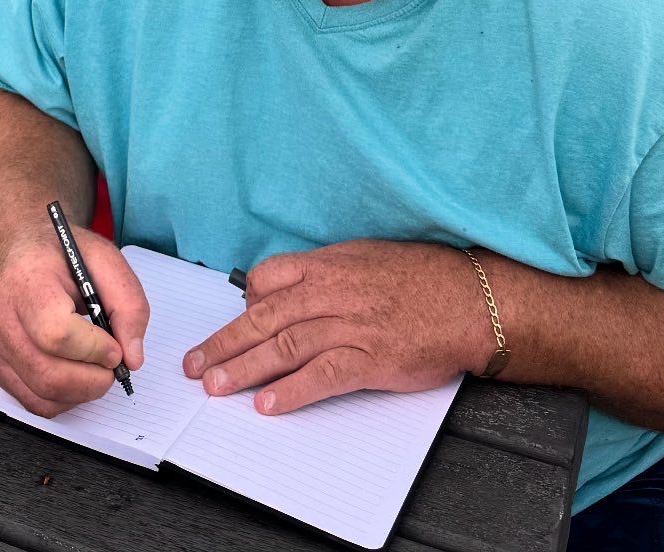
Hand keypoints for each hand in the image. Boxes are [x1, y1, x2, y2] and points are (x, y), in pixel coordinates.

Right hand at [0, 226, 149, 417]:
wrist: (13, 253)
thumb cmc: (57, 255)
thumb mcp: (103, 259)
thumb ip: (127, 303)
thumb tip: (132, 357)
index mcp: (28, 283)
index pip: (57, 334)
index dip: (94, 348)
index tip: (115, 346)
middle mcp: (3, 319)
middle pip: (49, 375)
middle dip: (94, 379)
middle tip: (112, 363)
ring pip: (43, 396)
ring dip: (82, 392)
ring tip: (96, 368)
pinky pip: (34, 403)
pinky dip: (64, 399)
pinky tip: (76, 376)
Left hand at [182, 240, 490, 414]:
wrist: (469, 299)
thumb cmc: (421, 276)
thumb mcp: (365, 257)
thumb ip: (325, 273)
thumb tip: (289, 290)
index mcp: (328, 265)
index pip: (267, 278)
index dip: (242, 304)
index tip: (225, 324)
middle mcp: (331, 293)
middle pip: (264, 317)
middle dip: (224, 342)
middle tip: (195, 364)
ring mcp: (350, 326)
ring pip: (283, 347)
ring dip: (244, 369)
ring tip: (216, 387)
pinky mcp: (370, 359)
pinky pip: (321, 376)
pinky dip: (291, 391)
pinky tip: (268, 405)